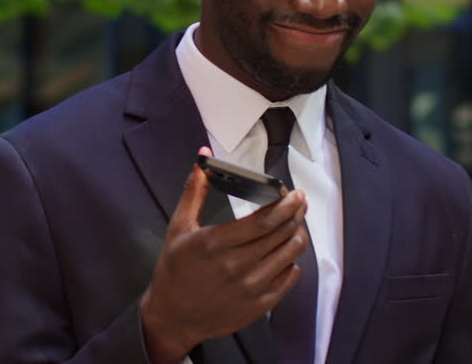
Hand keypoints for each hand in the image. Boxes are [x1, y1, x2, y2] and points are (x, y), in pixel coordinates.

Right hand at [140, 146, 308, 363]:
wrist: (173, 316)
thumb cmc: (175, 270)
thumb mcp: (178, 227)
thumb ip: (194, 190)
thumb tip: (203, 156)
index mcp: (215, 244)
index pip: (263, 221)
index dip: (285, 205)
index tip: (295, 194)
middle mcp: (236, 266)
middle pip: (281, 235)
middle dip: (296, 214)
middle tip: (299, 203)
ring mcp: (250, 289)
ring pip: (290, 255)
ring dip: (297, 235)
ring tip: (294, 225)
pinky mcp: (259, 306)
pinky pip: (289, 279)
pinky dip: (292, 262)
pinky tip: (283, 254)